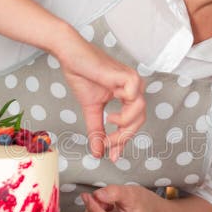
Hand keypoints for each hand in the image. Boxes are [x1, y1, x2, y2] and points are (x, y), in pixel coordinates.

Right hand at [56, 31, 144, 160]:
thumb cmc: (82, 75)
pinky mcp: (127, 76)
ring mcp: (132, 81)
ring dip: (124, 126)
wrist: (71, 56)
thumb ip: (97, 130)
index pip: (132, 122)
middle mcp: (134, 88)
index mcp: (128, 94)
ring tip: (109, 123)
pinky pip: (135, 100)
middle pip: (139, 120)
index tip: (112, 156)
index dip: (122, 141)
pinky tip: (111, 113)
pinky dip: (126, 112)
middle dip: (123, 137)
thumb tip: (98, 153)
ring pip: (141, 111)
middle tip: (108, 144)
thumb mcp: (91, 110)